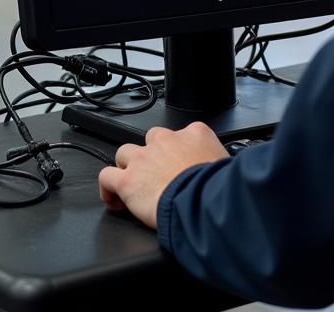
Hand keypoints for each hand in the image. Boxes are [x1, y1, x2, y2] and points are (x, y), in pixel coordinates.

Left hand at [98, 121, 228, 227]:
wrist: (202, 200)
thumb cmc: (218, 186)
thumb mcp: (226, 163)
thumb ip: (218, 159)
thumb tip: (222, 168)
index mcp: (194, 133)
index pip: (182, 134)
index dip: (178, 151)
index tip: (179, 166)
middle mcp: (166, 140)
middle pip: (151, 139)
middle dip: (152, 155)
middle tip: (158, 175)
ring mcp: (144, 158)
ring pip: (125, 153)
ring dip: (128, 167)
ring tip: (133, 185)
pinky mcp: (127, 180)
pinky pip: (107, 176)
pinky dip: (107, 188)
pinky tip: (114, 200)